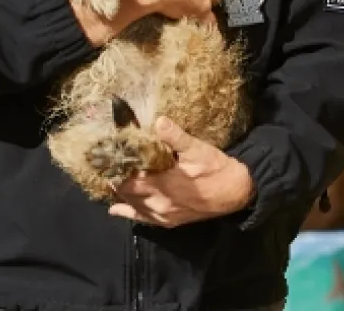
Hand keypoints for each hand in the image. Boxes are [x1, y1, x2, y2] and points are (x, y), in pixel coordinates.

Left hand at [108, 117, 253, 227]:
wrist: (235, 192)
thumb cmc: (215, 168)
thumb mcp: (198, 148)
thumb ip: (176, 137)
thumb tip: (159, 121)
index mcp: (164, 183)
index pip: (130, 178)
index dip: (117, 168)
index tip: (108, 156)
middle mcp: (160, 202)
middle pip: (128, 192)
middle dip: (116, 179)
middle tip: (108, 165)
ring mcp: (164, 215)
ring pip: (133, 206)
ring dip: (121, 194)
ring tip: (111, 180)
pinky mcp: (169, 222)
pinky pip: (143, 219)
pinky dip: (128, 213)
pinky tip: (116, 210)